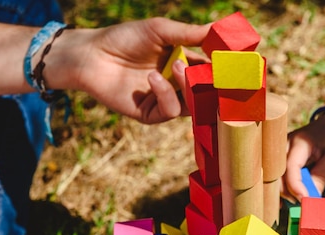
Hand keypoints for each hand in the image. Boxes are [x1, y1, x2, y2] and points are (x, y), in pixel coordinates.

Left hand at [57, 18, 210, 123]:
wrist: (92, 54)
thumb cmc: (124, 38)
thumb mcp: (160, 30)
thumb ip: (190, 33)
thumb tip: (219, 29)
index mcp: (183, 64)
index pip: (210, 72)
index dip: (222, 69)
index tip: (232, 62)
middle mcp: (176, 85)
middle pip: (205, 93)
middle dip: (211, 83)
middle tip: (215, 70)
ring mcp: (164, 101)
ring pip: (191, 105)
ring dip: (187, 86)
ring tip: (176, 66)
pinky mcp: (150, 114)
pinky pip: (169, 111)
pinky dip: (165, 94)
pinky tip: (153, 78)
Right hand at [282, 91, 324, 201]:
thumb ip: (321, 177)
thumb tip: (311, 199)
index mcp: (301, 142)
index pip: (291, 167)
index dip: (295, 186)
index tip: (305, 201)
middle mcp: (286, 144)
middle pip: (277, 173)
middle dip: (287, 191)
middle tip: (302, 204)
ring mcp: (282, 149)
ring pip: (275, 175)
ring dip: (285, 190)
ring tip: (301, 200)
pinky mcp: (283, 156)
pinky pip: (278, 174)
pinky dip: (284, 186)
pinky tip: (292, 197)